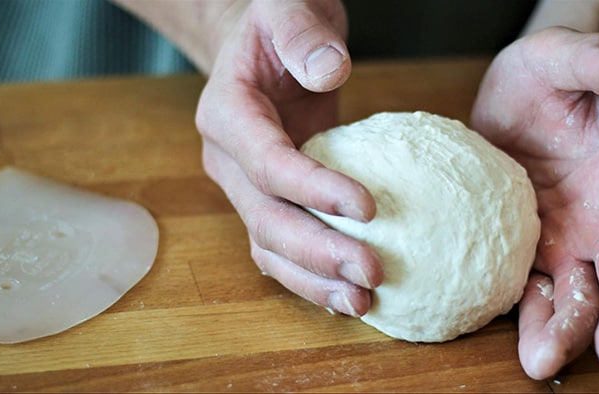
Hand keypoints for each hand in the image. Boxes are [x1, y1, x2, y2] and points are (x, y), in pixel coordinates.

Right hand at [195, 0, 382, 316]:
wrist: (264, 49)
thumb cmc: (278, 25)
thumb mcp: (288, 9)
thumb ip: (303, 35)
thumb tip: (330, 72)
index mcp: (227, 113)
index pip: (266, 162)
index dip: (312, 189)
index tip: (367, 207)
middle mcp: (228, 160)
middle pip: (266, 219)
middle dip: (318, 252)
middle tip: (371, 273)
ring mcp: (246, 187)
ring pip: (270, 247)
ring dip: (314, 279)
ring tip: (362, 301)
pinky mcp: (270, 202)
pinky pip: (284, 248)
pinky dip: (312, 276)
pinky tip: (349, 294)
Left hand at [470, 27, 598, 378]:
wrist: (513, 95)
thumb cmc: (547, 74)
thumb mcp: (563, 58)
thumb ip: (593, 65)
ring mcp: (564, 236)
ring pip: (576, 292)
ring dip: (566, 329)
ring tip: (544, 362)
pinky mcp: (525, 244)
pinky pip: (529, 286)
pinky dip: (526, 314)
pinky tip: (517, 342)